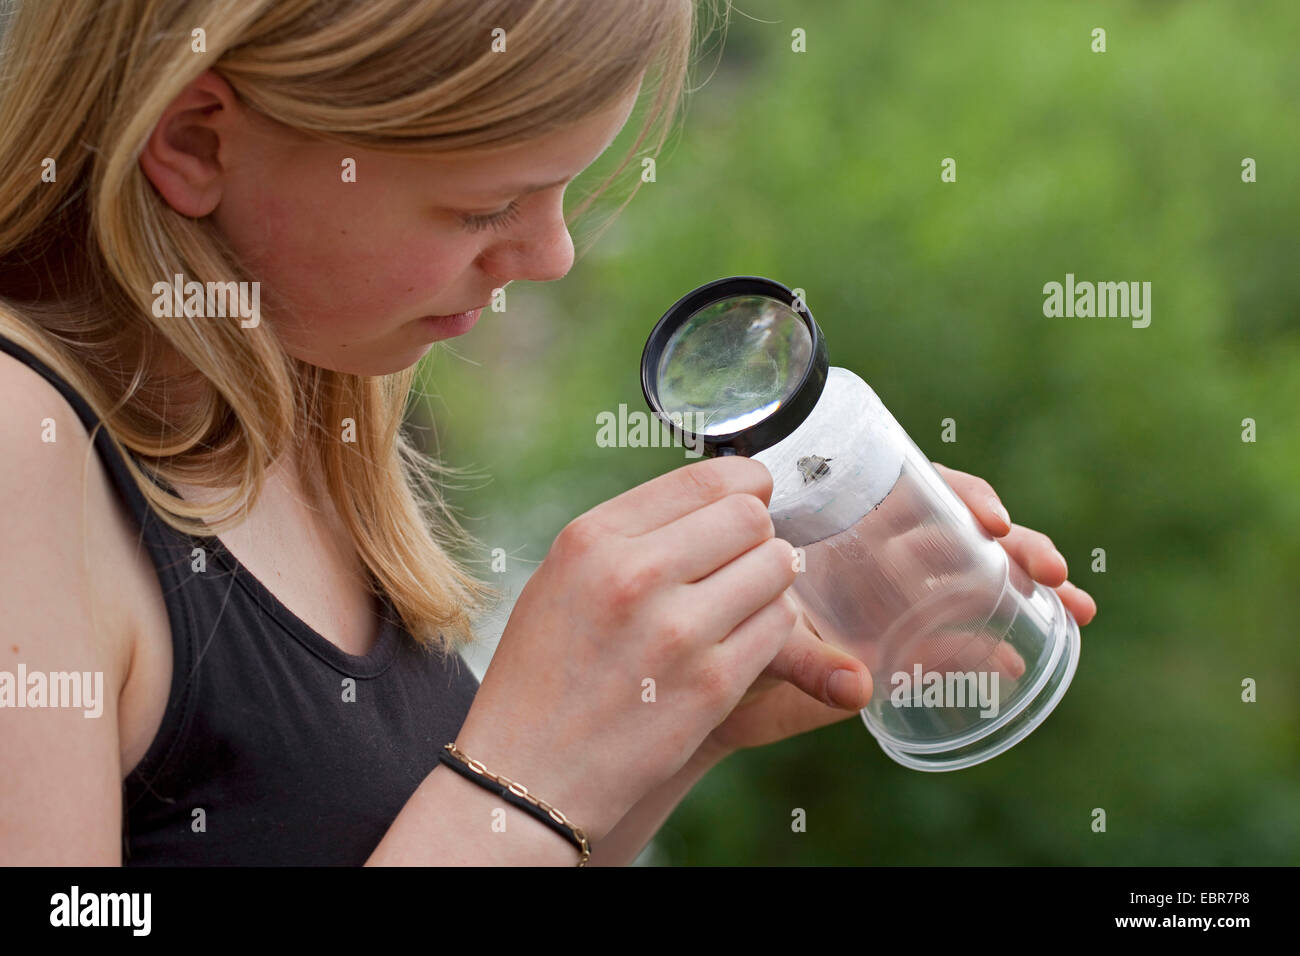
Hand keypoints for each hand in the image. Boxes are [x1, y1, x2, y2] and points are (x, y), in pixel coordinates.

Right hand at [454, 455, 800, 842]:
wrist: (527, 775)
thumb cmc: (543, 674)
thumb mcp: (561, 577)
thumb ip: (633, 533)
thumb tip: (723, 498)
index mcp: (593, 539)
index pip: (705, 479)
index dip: (746, 483)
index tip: (754, 496)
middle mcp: (634, 575)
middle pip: (750, 518)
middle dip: (756, 535)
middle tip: (740, 562)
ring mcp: (677, 632)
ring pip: (775, 567)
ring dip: (768, 582)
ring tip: (738, 604)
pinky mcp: (711, 685)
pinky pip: (778, 626)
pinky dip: (770, 629)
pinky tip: (736, 642)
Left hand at [701, 461, 1096, 755]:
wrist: (714, 681)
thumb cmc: (728, 636)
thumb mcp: (761, 634)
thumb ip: (803, 659)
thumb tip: (857, 690)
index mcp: (848, 525)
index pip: (920, 488)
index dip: (965, 495)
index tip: (992, 521)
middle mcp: (881, 554)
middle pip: (964, 531)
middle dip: (1019, 544)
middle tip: (1053, 569)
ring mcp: (899, 598)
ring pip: (975, 578)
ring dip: (1028, 588)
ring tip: (1074, 607)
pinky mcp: (905, 644)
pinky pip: (958, 637)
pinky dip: (992, 646)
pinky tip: (1019, 660)